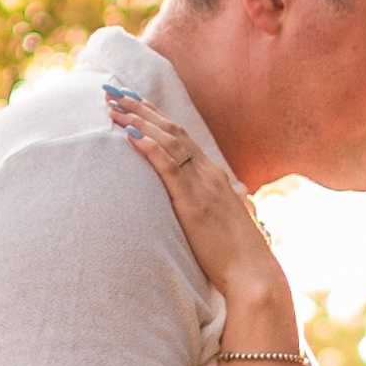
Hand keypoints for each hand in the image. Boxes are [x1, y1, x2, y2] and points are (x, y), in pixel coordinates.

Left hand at [107, 86, 288, 316]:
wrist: (253, 274)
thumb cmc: (237, 255)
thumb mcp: (224, 221)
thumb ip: (215, 204)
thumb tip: (215, 200)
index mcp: (214, 176)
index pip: (181, 136)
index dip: (155, 116)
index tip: (132, 100)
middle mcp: (209, 173)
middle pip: (171, 129)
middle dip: (140, 108)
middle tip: (112, 90)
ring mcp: (203, 186)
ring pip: (167, 142)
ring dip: (137, 121)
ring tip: (112, 106)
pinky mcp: (194, 203)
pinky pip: (168, 167)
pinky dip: (148, 147)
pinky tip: (129, 135)